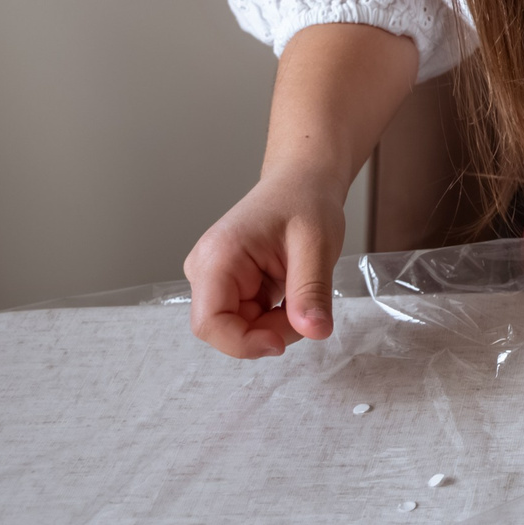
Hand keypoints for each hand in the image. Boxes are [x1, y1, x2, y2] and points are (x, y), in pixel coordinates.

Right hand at [184, 171, 346, 358]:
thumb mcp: (317, 245)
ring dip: (277, 324)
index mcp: (217, 258)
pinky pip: (251, 319)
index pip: (209, 324)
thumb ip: (312, 291)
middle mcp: (206, 271)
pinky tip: (294, 290)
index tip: (283, 341)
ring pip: (241, 328)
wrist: (303, 181)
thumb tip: (315, 333)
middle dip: (270, 331)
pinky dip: (278, 316)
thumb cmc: (306, 201)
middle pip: (227, 330)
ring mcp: (216, 281)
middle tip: (307, 309)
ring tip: (303, 290)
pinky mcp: (232, 288)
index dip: (244, 343)